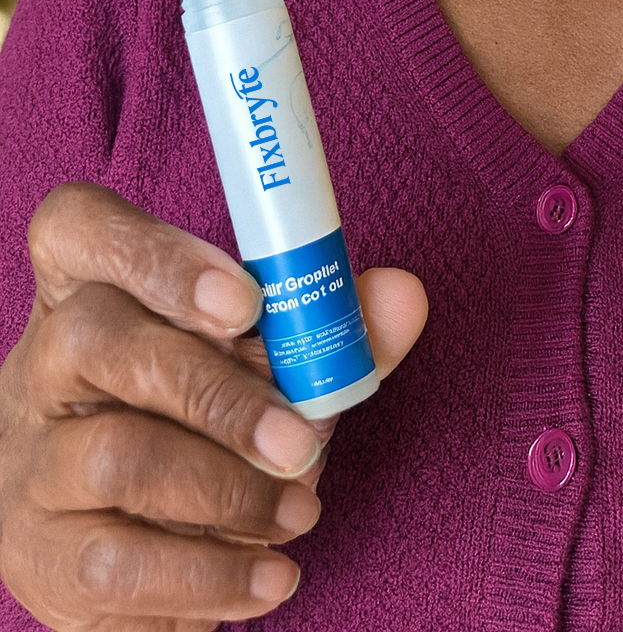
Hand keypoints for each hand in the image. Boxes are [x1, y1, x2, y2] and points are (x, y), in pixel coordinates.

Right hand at [0, 183, 427, 630]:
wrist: (136, 538)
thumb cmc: (208, 418)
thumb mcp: (269, 362)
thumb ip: (333, 325)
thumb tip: (403, 293)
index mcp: (92, 285)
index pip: (78, 229)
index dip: (156, 254)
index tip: (247, 300)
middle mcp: (45, 360)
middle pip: (101, 342)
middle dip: (220, 392)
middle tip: (304, 442)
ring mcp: (31, 459)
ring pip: (115, 456)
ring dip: (229, 489)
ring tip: (300, 510)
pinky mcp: (41, 556)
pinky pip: (114, 564)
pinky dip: (210, 575)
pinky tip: (270, 576)